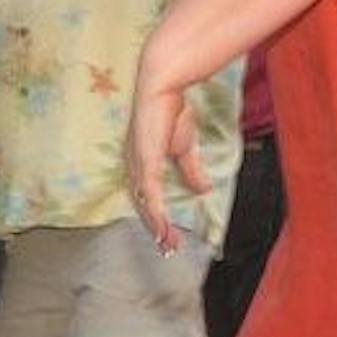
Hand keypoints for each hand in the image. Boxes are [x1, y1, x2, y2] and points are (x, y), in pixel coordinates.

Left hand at [126, 80, 207, 251]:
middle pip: (142, 205)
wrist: (165, 87)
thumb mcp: (185, 147)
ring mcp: (137, 164)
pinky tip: (163, 227)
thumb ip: (191, 170)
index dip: (156, 216)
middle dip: (156, 228)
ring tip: (168, 244)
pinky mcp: (145, 160)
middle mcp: (133, 166)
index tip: (169, 235)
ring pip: (145, 204)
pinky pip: (150, 193)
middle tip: (169, 248)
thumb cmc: (172, 111)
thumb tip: (203, 190)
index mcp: (140, 163)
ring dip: (157, 226)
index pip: (146, 197)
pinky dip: (156, 212)